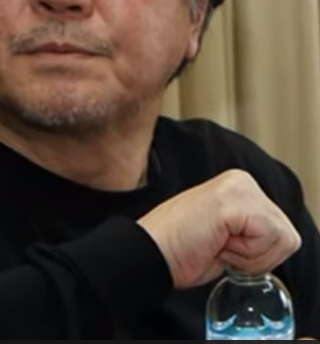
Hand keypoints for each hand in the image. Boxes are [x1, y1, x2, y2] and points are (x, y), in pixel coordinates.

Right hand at [137, 169, 300, 288]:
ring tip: (217, 243)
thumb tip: (268, 241)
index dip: (255, 253)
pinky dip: (245, 254)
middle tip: (219, 246)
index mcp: (239, 186)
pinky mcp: (234, 200)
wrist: (149, 251)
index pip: (280, 231)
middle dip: (255, 254)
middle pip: (285, 235)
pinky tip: (217, 243)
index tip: (221, 246)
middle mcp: (242, 180)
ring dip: (249, 255)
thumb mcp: (226, 236)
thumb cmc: (179, 249)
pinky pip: (267, 238)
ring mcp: (239, 187)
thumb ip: (250, 231)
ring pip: (281, 237)